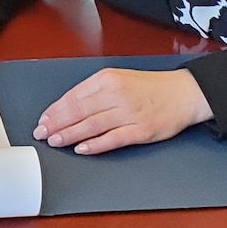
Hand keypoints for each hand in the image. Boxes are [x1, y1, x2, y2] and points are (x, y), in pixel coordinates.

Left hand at [32, 68, 211, 154]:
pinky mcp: (140, 130)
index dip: (55, 110)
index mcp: (108, 79)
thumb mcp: (119, 78)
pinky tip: (81, 149)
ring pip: (92, 125)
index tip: (44, 120)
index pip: (73, 96)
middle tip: (42, 133)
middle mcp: (117, 94)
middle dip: (57, 123)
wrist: (184, 93)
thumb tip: (67, 107)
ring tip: (55, 141)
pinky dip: (95, 145)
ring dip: (70, 134)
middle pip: (78, 111)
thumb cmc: (150, 87)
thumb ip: (94, 91)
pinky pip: (113, 139)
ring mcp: (129, 113)